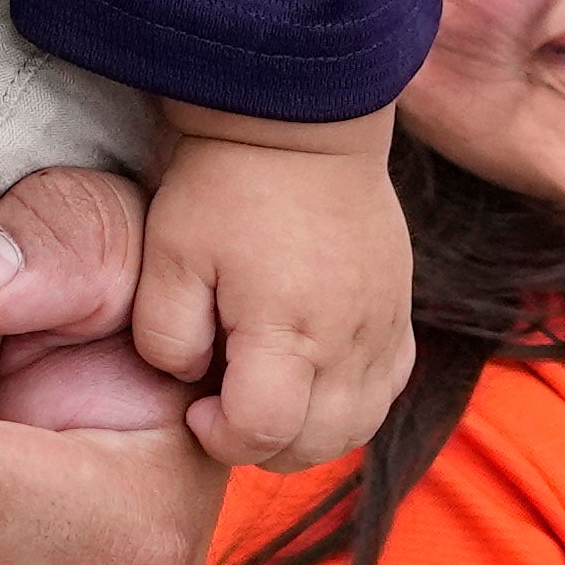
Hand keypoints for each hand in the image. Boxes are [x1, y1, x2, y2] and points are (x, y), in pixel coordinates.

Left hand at [137, 114, 416, 468]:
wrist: (299, 120)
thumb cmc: (225, 185)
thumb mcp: (168, 256)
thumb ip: (165, 339)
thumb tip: (193, 380)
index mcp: (287, 329)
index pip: (262, 433)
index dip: (219, 437)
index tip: (195, 404)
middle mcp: (348, 337)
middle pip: (316, 445)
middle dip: (261, 444)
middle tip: (223, 401)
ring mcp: (384, 325)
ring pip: (358, 426)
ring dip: (307, 431)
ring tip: (264, 391)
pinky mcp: (399, 309)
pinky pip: (388, 386)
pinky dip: (349, 400)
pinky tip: (310, 371)